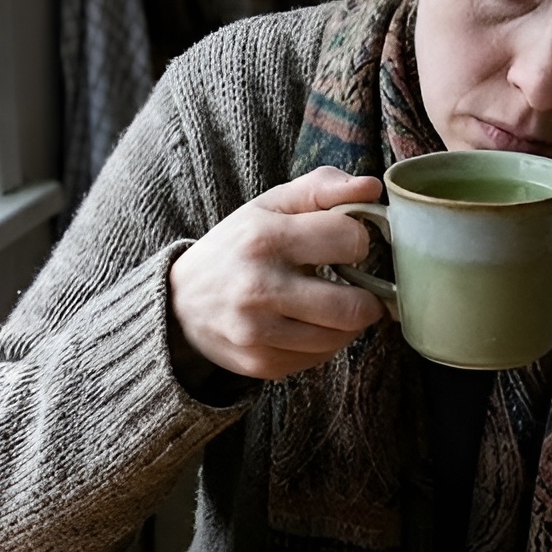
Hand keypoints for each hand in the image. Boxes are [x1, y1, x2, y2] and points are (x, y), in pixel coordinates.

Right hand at [169, 167, 387, 381]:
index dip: (358, 240)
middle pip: (353, 307)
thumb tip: (372, 188)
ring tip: (333, 304)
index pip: (349, 239)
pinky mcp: (261, 363)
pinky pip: (320, 358)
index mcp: (264, 238)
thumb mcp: (271, 205)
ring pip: (341, 338)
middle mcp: (259, 288)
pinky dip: (324, 341)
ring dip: (348, 322)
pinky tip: (308, 324)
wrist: (180, 301)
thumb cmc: (237, 245)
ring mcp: (258, 332)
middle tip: (360, 287)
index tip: (347, 244)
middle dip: (368, 296)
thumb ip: (322, 187)